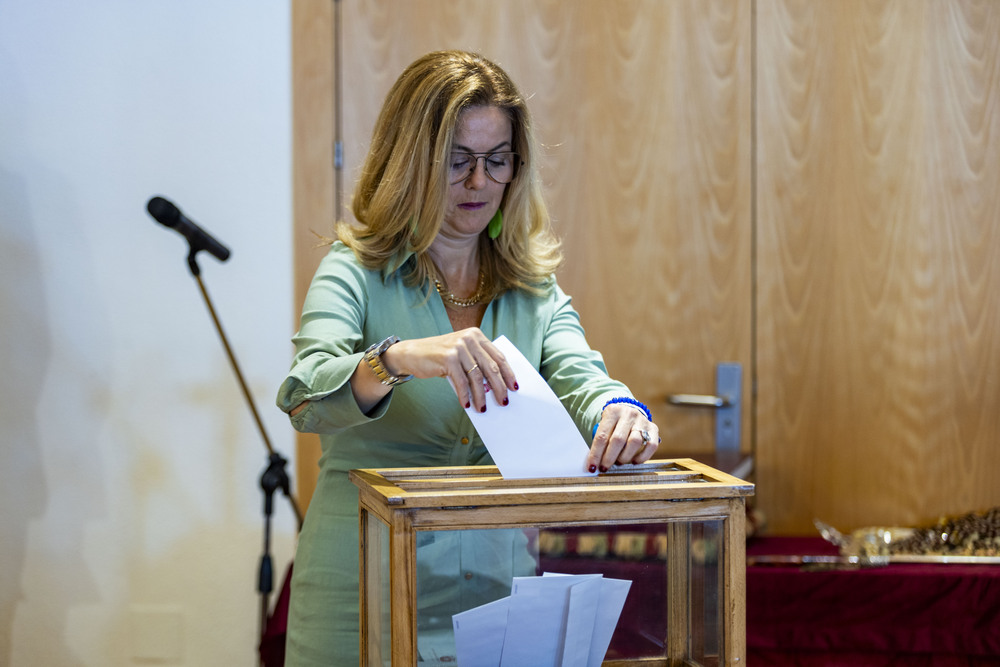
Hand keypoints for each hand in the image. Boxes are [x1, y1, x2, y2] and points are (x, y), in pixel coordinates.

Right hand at [381, 328, 517, 411]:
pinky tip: (467, 405)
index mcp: (476, 335)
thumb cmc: (439, 357)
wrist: (412, 353)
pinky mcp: (448, 357)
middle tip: (503, 402)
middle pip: (491, 367)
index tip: (514, 388)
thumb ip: (477, 364)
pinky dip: (465, 396)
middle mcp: (469, 338)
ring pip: (477, 377)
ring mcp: (458, 347)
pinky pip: (461, 382)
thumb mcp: (462, 355)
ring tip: (483, 408)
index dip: (508, 373)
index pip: (499, 356)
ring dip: (481, 396)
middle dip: (499, 387)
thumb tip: (495, 387)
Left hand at [586, 403, 659, 472]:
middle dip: (609, 458)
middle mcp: (628, 414)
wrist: (629, 410)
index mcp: (612, 412)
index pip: (602, 436)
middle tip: (604, 467)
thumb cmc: (613, 423)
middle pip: (618, 440)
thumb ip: (600, 441)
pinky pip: (651, 445)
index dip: (596, 454)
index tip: (592, 467)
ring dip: (625, 457)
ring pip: (635, 442)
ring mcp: (642, 420)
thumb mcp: (604, 425)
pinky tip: (634, 461)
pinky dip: (642, 457)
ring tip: (618, 462)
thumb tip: (594, 464)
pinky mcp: (653, 428)